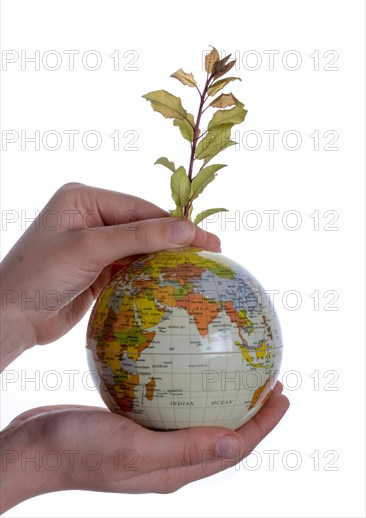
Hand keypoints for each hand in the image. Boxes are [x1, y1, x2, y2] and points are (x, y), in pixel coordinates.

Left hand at [0, 183, 220, 369]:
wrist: (10, 317)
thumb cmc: (40, 274)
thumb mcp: (91, 248)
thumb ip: (140, 237)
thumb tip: (187, 228)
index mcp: (85, 198)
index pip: (141, 208)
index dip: (175, 224)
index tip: (207, 239)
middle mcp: (91, 217)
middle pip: (143, 227)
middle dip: (174, 242)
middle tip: (212, 253)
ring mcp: (94, 244)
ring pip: (140, 249)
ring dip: (165, 260)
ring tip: (199, 270)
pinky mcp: (97, 270)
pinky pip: (131, 268)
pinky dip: (151, 276)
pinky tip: (173, 283)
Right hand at [0, 382, 288, 511]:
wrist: (33, 447)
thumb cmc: (78, 450)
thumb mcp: (133, 450)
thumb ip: (185, 449)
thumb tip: (237, 445)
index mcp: (174, 469)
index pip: (233, 448)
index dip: (263, 424)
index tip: (283, 394)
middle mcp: (168, 456)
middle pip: (221, 430)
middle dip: (249, 406)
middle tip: (268, 374)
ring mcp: (150, 439)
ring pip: (196, 413)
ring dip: (219, 392)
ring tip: (233, 364)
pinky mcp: (133, 421)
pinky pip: (168, 400)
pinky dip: (184, 380)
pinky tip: (182, 357)